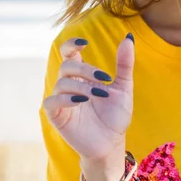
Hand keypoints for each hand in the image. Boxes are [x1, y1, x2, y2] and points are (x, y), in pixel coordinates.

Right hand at [43, 34, 134, 161]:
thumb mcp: (124, 87)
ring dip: (82, 86)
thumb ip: (125, 64)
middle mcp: (70, 85)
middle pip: (67, 66)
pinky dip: (65, 98)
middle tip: (105, 79)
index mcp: (83, 76)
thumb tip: (129, 37)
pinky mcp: (57, 116)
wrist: (112, 142)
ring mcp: (62, 100)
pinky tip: (82, 101)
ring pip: (61, 83)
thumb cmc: (116, 115)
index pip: (69, 53)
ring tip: (100, 94)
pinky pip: (52, 102)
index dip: (72, 44)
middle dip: (86, 69)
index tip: (85, 42)